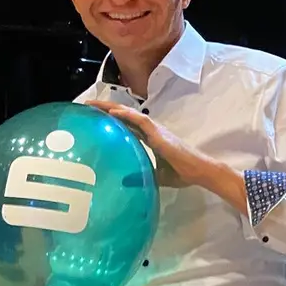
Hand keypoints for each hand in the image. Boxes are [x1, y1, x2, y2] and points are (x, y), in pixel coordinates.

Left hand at [85, 100, 212, 185]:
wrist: (198, 171)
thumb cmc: (181, 173)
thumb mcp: (155, 175)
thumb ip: (140, 173)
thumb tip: (123, 180)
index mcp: (149, 138)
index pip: (126, 125)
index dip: (111, 119)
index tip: (94, 117)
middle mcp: (150, 130)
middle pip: (124, 115)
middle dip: (106, 109)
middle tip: (87, 106)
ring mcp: (155, 130)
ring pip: (129, 113)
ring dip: (111, 107)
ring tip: (94, 104)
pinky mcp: (159, 133)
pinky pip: (140, 120)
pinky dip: (126, 115)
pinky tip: (113, 112)